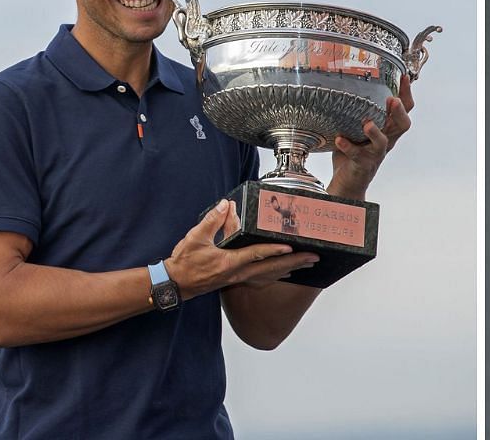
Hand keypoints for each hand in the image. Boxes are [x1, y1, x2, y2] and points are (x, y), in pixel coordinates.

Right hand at [165, 199, 319, 298]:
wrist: (176, 284)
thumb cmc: (185, 263)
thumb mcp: (195, 238)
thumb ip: (212, 221)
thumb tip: (225, 205)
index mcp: (230, 262)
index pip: (257, 255)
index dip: (274, 251)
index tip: (291, 247)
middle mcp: (239, 273)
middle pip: (272, 268)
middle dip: (294, 262)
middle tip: (313, 257)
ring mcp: (240, 279)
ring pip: (271, 275)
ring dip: (291, 269)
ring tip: (308, 264)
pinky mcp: (238, 281)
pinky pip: (263, 279)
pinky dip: (278, 275)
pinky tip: (287, 273)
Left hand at [328, 74, 413, 199]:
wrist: (347, 182)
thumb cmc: (352, 151)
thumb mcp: (357, 127)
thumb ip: (357, 111)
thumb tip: (345, 82)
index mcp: (387, 129)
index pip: (404, 109)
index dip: (407, 94)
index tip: (404, 76)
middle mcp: (386, 140)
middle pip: (402, 125)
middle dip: (399, 112)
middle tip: (392, 100)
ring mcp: (375, 154)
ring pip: (383, 143)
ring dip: (376, 132)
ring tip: (367, 123)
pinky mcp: (363, 165)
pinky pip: (357, 155)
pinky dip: (348, 147)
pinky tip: (340, 139)